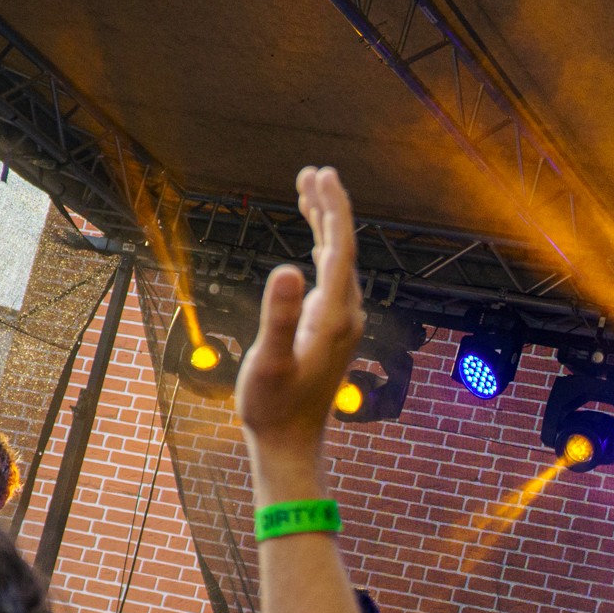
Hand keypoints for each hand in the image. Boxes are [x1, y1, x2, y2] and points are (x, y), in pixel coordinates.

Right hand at [235, 166, 365, 461]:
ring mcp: (339, 321)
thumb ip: (278, 316)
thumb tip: (287, 270)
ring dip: (324, 224)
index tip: (321, 176)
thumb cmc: (273, 405)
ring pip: (337, 260)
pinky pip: (330, 277)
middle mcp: (344, 314)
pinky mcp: (330, 329)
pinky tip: (311, 240)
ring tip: (308, 189)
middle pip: (342, 248)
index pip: (339, 249)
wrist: (289, 441)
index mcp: (334, 315)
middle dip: (329, 207)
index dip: (332, 209)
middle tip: (314, 171)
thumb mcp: (268, 360)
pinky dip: (320, 249)